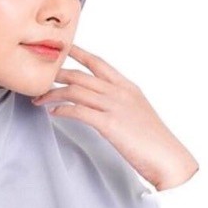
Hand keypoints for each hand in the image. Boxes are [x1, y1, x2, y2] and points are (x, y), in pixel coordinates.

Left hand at [31, 43, 198, 190]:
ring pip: (75, 91)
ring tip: (39, 99)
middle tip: (40, 80)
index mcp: (127, 87)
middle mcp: (120, 92)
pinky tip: (53, 113)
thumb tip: (102, 105)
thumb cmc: (153, 141)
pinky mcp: (109, 124)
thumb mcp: (137, 113)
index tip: (64, 49)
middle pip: (80, 76)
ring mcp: (114, 106)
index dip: (79, 53)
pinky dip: (62, 109)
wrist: (168, 158)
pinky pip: (78, 110)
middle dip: (56, 76)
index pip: (98, 63)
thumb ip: (120, 103)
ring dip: (53, 94)